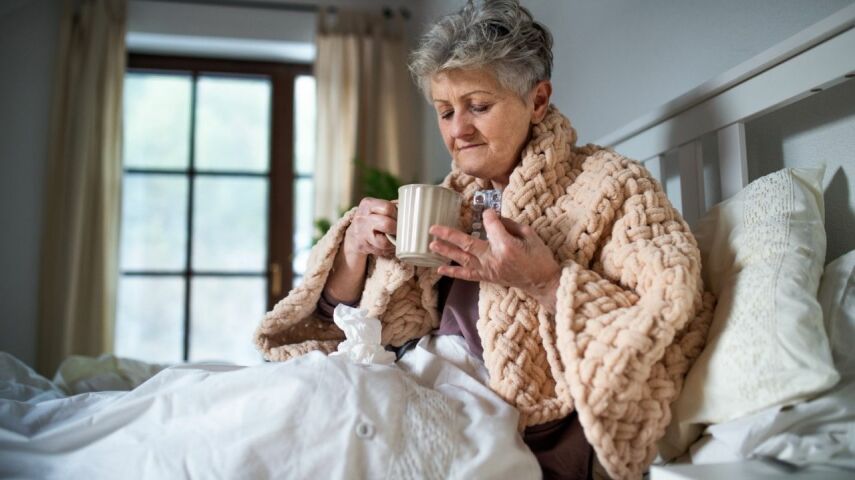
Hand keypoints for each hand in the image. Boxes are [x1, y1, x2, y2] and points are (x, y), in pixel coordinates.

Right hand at [343, 197, 396, 258]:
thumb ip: (392, 208)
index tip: (398, 218)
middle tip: (398, 230)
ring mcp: (361, 233)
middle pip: (387, 224)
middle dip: (396, 229)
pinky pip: (381, 251)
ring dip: (392, 242)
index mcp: (368, 204)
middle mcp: (362, 218)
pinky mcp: (362, 246)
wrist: (355, 233)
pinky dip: (387, 250)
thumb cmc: (373, 218)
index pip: (387, 208)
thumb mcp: (378, 208)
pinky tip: (387, 245)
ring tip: (393, 239)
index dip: (396, 214)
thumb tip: (410, 214)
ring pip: (384, 242)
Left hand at [429, 209, 560, 312]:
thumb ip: (510, 225)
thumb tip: (493, 218)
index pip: (490, 225)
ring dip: (446, 251)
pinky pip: (467, 275)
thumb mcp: (530, 235)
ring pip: (463, 258)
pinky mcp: (487, 278)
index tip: (490, 213)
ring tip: (431, 244)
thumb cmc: (539, 257)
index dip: (489, 216)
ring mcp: (489, 270)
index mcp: (506, 245)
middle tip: (433, 228)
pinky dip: (453, 273)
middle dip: (449, 234)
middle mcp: (494, 258)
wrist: (543, 282)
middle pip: (468, 243)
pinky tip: (440, 270)